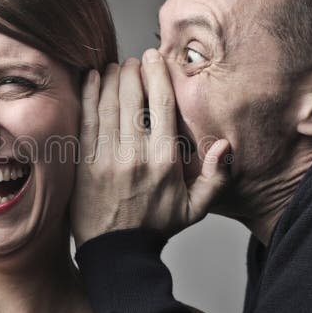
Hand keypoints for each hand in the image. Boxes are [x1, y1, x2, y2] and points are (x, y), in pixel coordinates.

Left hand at [71, 49, 231, 245]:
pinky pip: (86, 120)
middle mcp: (136, 154)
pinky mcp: (85, 163)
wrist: (117, 254)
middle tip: (134, 60)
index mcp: (165, 160)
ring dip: (111, 78)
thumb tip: (226, 145)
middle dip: (133, 71)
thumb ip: (215, 177)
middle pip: (133, 97)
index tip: (154, 58)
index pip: (162, 104)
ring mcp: (107, 157)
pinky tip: (92, 79)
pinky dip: (89, 95)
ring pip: (109, 104)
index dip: (158, 75)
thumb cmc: (156, 228)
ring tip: (115, 67)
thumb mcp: (195, 209)